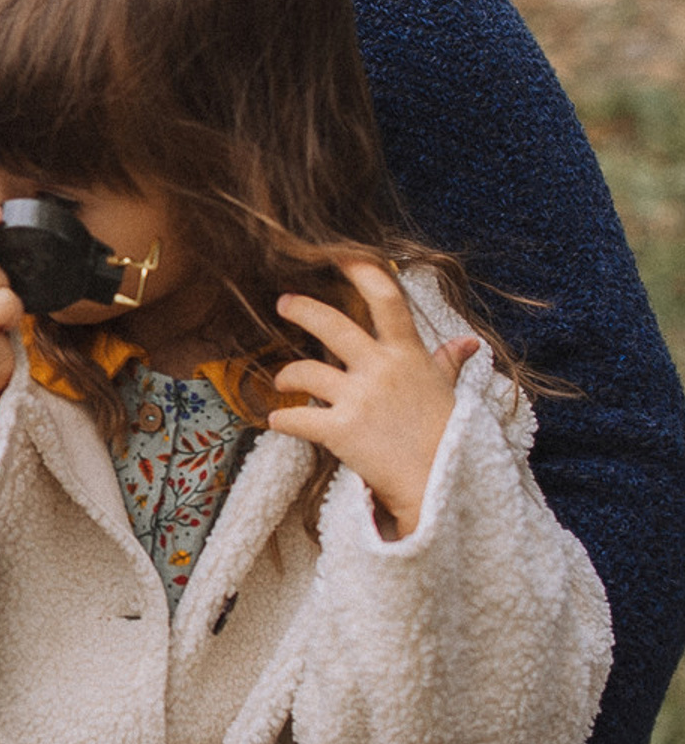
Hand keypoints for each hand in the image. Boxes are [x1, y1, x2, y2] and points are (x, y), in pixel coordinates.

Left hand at [268, 261, 478, 535]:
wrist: (445, 489)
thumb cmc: (450, 440)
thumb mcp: (450, 394)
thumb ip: (447, 364)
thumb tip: (466, 342)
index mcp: (409, 356)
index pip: (386, 300)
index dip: (362, 271)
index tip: (339, 254)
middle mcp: (382, 370)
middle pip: (331, 325)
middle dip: (302, 309)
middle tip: (284, 303)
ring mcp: (360, 400)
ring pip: (305, 372)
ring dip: (287, 376)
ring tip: (282, 380)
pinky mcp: (341, 432)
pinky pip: (297, 419)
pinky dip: (282, 420)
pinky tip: (276, 421)